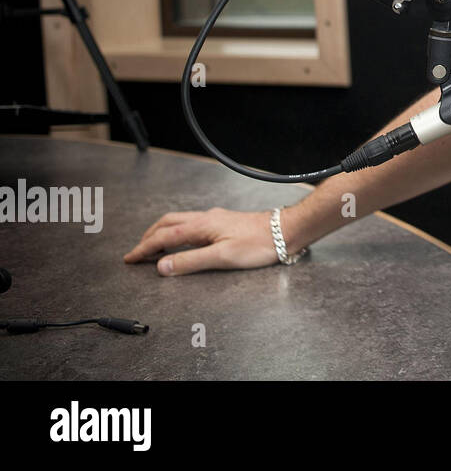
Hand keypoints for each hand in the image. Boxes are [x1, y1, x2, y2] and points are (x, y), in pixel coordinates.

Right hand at [123, 207, 285, 275]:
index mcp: (201, 226)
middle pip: (168, 223)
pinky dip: (178, 232)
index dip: (144, 248)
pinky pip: (192, 224)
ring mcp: (215, 219)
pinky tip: (183, 240)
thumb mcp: (223, 257)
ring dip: (163, 233)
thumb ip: (191, 261)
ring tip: (154, 247)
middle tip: (137, 252)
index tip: (130, 258)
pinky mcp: (224, 222)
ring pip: (180, 221)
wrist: (285, 231)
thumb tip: (162, 266)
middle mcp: (206, 218)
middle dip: (149, 237)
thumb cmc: (258, 244)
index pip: (164, 237)